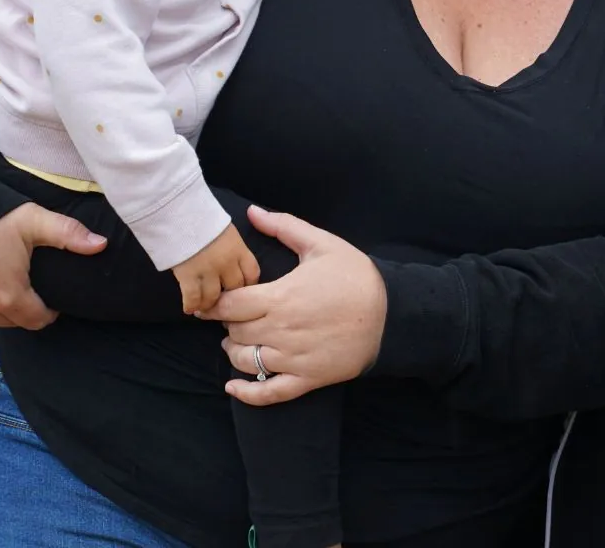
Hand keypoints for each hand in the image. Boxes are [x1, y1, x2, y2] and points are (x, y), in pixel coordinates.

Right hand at [0, 204, 106, 329]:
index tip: (52, 296)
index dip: (49, 311)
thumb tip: (102, 245)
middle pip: (15, 321)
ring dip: (2, 306)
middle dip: (27, 309)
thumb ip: (69, 234)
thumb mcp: (34, 220)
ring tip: (8, 280)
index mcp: (10, 296)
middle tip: (31, 286)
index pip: (38, 320)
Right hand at [171, 223, 260, 314]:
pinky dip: (191, 305)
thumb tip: (231, 255)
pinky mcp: (188, 276)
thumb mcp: (224, 228)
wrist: (179, 211)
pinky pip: (192, 298)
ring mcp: (208, 270)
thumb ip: (230, 245)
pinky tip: (189, 309)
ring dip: (209, 304)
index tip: (243, 290)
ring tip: (204, 309)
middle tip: (223, 303)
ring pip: (214, 297)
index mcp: (239, 248)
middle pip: (235, 288)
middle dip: (230, 297)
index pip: (252, 273)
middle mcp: (227, 262)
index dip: (248, 284)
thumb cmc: (200, 215)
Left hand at [201, 205, 385, 405]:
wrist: (392, 313)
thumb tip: (252, 212)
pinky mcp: (306, 379)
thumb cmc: (357, 276)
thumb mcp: (323, 243)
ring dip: (235, 351)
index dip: (215, 303)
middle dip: (229, 324)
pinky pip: (267, 393)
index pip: (229, 305)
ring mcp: (292, 359)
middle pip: (233, 333)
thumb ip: (284, 227)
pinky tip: (233, 387)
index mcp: (280, 297)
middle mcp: (280, 331)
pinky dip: (246, 393)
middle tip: (237, 316)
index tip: (212, 300)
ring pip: (244, 361)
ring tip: (239, 341)